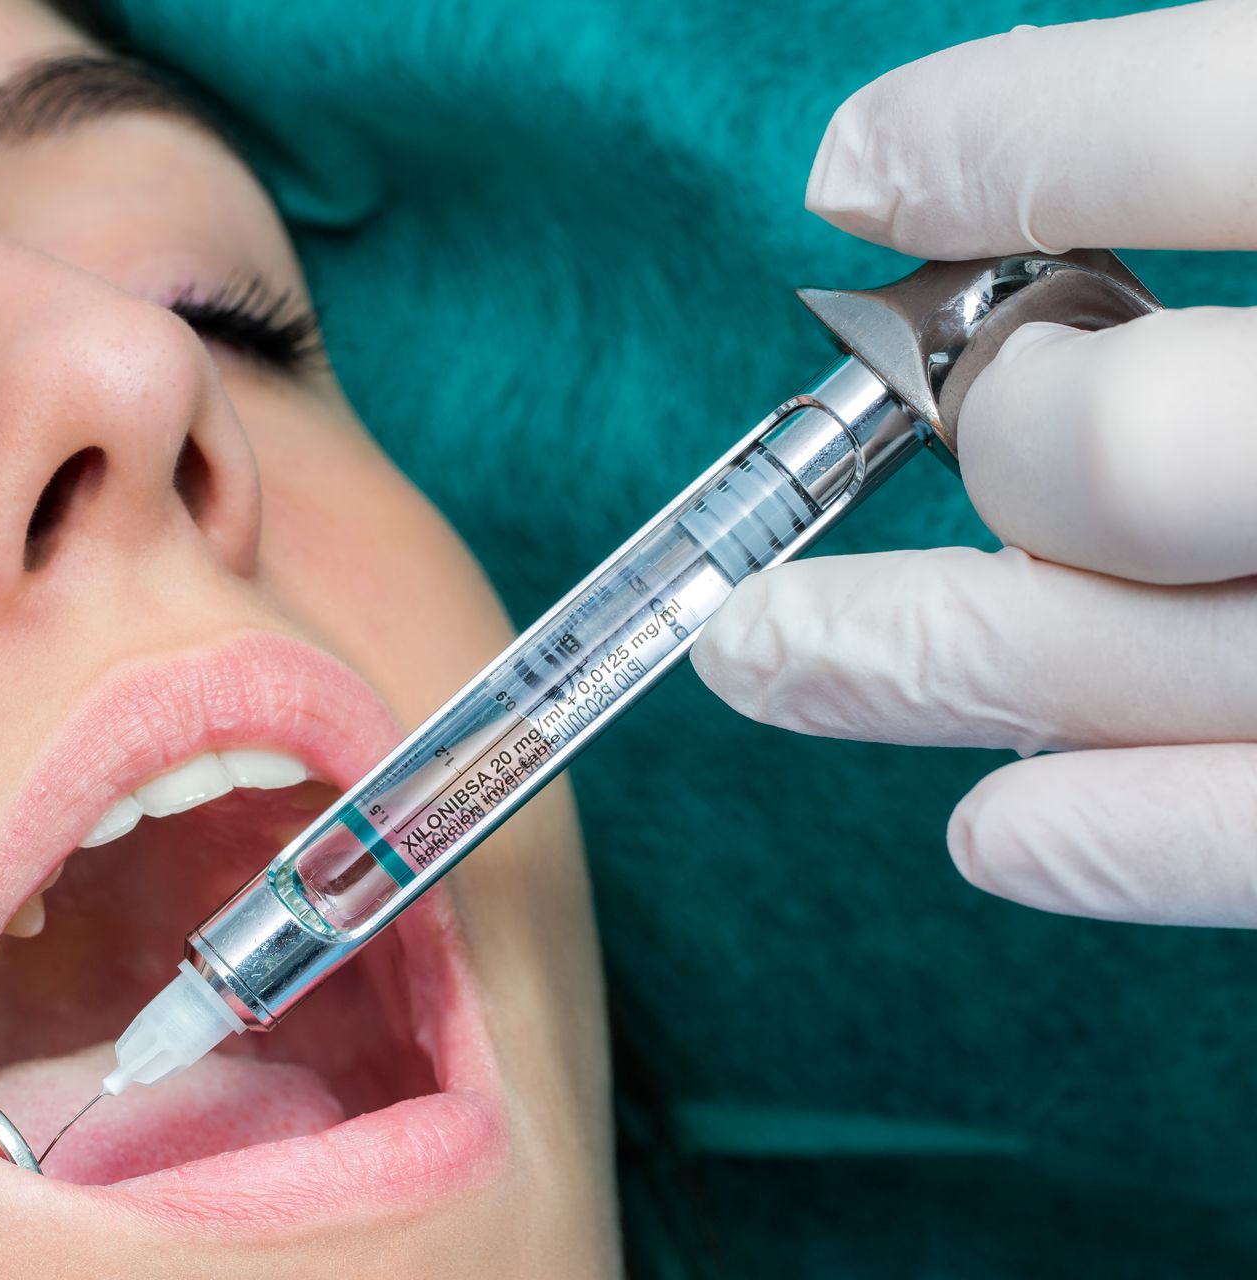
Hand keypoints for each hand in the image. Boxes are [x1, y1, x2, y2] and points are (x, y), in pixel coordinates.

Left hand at [692, 2, 1256, 927]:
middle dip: (997, 427)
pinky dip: (1119, 843)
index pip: (1224, 128)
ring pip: (1135, 656)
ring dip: (914, 657)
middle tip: (931, 416)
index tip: (853, 163)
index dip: (1020, 140)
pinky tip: (995, 834)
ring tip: (756, 659)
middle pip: (1123, 446)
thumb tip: (967, 169)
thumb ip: (1243, 138)